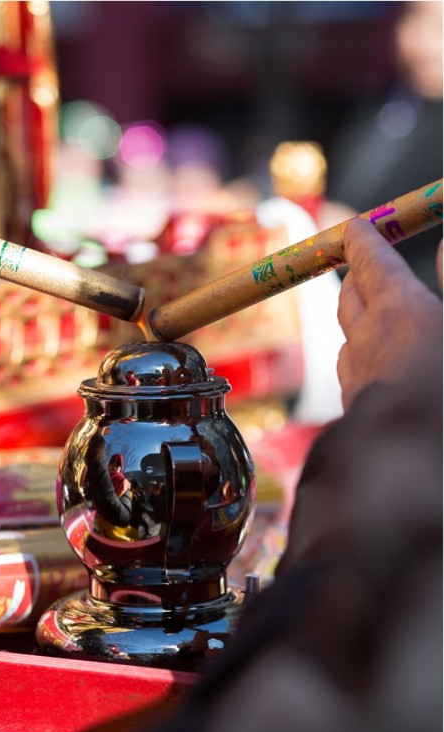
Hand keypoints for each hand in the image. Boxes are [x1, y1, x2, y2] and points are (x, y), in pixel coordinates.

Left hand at [337, 219, 441, 409]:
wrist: (415, 471)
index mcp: (397, 310)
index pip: (370, 260)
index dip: (364, 239)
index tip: (359, 226)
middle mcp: (365, 340)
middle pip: (351, 296)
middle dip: (358, 275)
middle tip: (368, 265)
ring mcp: (356, 378)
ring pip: (349, 336)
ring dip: (359, 318)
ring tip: (376, 315)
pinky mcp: (356, 411)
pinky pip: (352, 372)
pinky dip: (363, 357)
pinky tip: (380, 368)